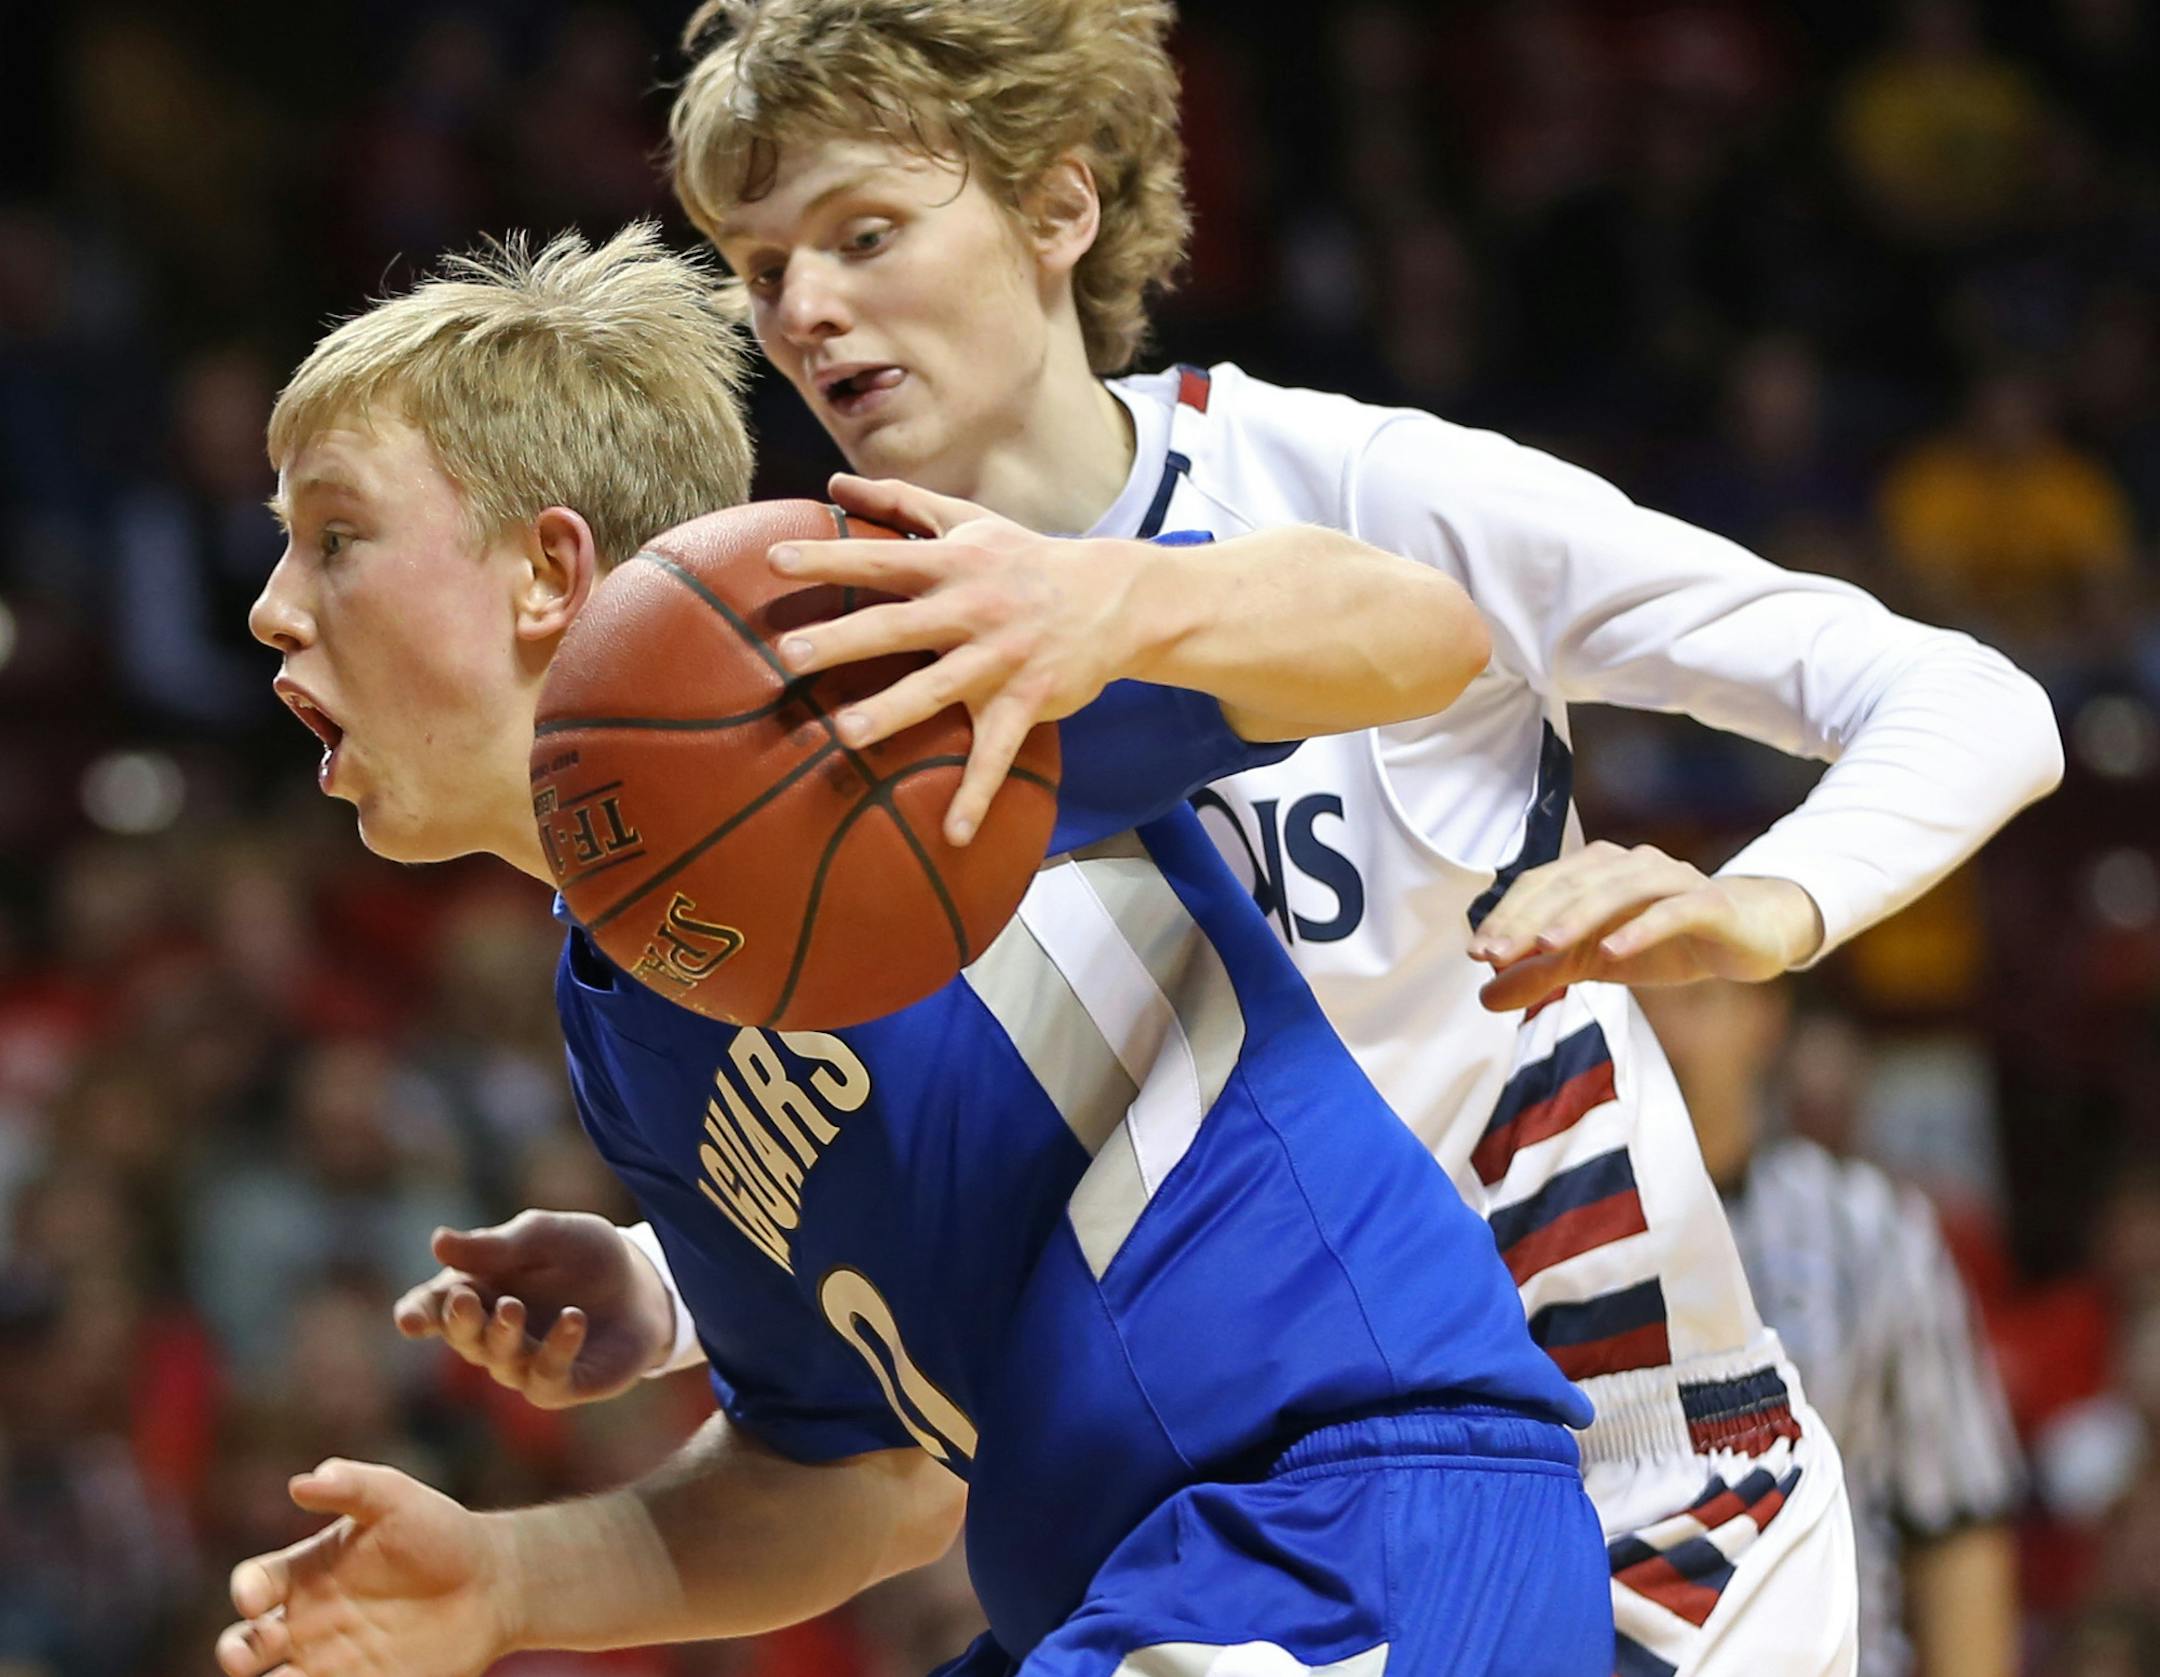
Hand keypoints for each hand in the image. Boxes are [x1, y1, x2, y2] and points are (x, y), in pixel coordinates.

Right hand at [215, 1458, 514, 1676]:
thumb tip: (302, 1482)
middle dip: (235, 1650)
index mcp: (308, 1570)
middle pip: (248, 1642)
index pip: (256, 1583)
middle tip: (247, 1653)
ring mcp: (330, 1659)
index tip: (259, 1599)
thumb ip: (352, 1485)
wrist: (493, 1583)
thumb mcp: (397, 1499)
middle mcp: (309, 1619)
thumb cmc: (440, 1532)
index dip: (248, 1590)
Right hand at [393, 1212, 675, 1408]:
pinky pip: (547, 1377)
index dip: (417, 1315)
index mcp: (474, 1293)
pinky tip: (574, 1319)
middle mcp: (491, 1335)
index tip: (411, 1319)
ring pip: (499, 1361)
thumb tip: (438, 1242)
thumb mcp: (543, 1236)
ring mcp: (524, 1365)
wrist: (643, 1282)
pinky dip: (556, 1350)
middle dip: (458, 1321)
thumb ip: (495, 1245)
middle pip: (461, 1337)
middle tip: (463, 1299)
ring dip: (502, 1336)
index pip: (431, 1310)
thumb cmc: (583, 1254)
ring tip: (514, 1307)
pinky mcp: (561, 1385)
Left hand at [769, 472, 1145, 844]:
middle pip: (898, 625)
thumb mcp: (970, 523)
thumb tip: (834, 484)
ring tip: (844, 734)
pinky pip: (998, 753)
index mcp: (952, 566)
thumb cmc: (1028, 559)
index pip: (880, 558)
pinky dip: (977, 794)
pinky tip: (953, 834)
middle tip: (790, 653)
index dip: (828, 558)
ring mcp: (999, 660)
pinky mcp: (1026, 701)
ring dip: (893, 712)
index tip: (774, 559)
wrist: (1117, 597)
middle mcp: (971, 610)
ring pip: (939, 688)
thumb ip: (902, 504)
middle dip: (844, 638)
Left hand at [1466, 842, 1824, 1012]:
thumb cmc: (1665, 942)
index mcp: (1596, 871)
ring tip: (1545, 946)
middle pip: (1569, 884)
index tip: (1477, 954)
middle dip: (1528, 919)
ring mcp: (1670, 878)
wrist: (1747, 935)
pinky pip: (1671, 911)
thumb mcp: (1596, 962)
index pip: (1540, 885)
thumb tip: (1484, 996)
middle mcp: (1628, 863)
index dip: (1507, 916)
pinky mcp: (1708, 902)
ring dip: (1577, 916)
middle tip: (1495, 954)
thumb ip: (1543, 974)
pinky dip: (1640, 929)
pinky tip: (1613, 952)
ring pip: (1616, 890)